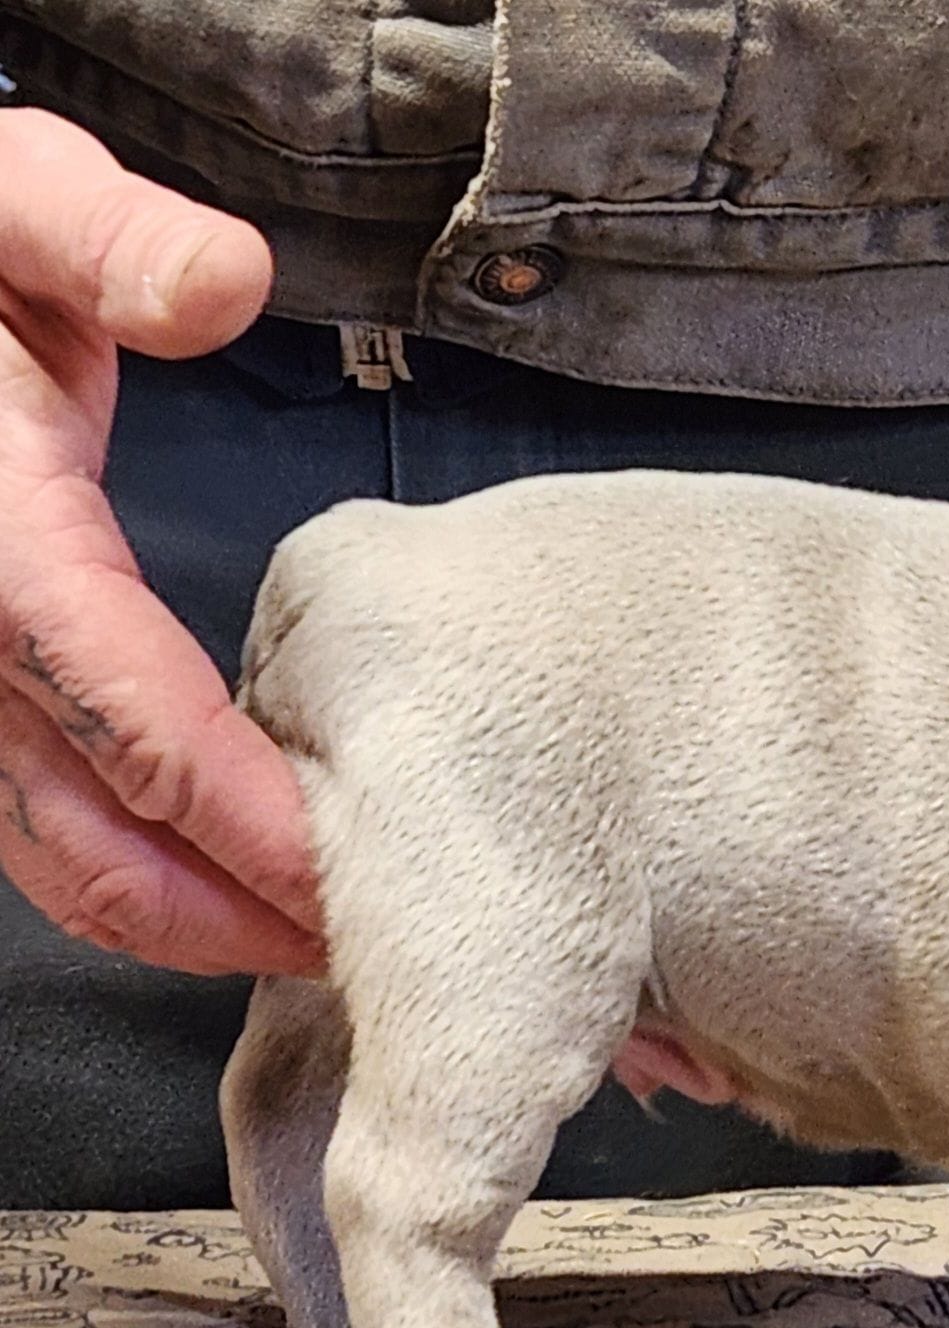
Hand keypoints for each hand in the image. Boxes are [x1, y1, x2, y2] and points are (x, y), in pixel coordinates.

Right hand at [0, 110, 320, 973]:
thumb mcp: (13, 198)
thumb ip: (109, 242)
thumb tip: (222, 285)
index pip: (131, 726)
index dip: (247, 819)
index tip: (349, 878)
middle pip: (88, 834)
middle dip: (224, 912)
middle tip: (357, 950)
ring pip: (48, 852)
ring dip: (177, 914)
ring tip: (305, 935)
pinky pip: (27, 818)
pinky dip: (124, 868)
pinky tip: (217, 875)